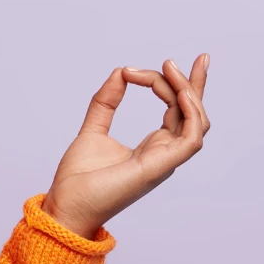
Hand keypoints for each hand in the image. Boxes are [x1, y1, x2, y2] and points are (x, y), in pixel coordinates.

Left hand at [42, 54, 211, 238]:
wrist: (67, 205)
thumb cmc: (79, 179)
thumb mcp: (93, 129)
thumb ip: (106, 102)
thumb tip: (119, 72)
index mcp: (153, 146)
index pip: (177, 111)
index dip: (175, 85)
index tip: (144, 67)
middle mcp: (164, 152)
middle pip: (192, 113)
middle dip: (196, 83)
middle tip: (190, 58)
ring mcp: (165, 160)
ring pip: (196, 121)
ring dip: (187, 91)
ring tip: (168, 68)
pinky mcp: (160, 167)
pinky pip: (191, 138)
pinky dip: (191, 113)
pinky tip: (180, 92)